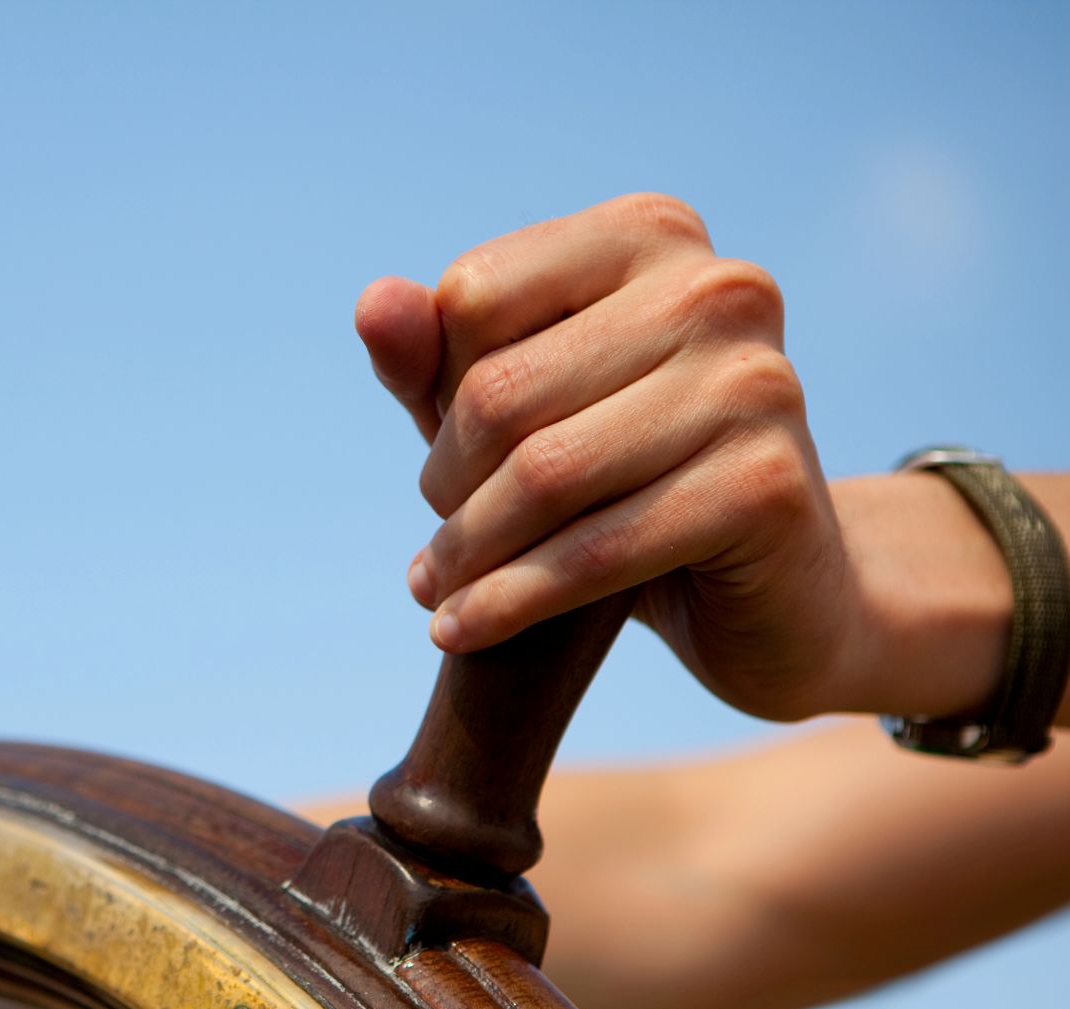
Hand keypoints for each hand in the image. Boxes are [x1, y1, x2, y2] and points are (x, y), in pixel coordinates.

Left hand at [354, 193, 855, 721]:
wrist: (777, 592)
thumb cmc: (627, 481)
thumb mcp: (519, 414)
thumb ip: (435, 359)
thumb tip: (373, 304)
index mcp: (652, 235)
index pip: (473, 296)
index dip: (436, 392)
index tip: (448, 461)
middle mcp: (716, 290)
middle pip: (500, 391)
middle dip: (447, 486)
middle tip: (440, 550)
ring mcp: (755, 382)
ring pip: (543, 474)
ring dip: (467, 553)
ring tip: (437, 593)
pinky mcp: (766, 484)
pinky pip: (597, 549)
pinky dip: (510, 602)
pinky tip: (459, 630)